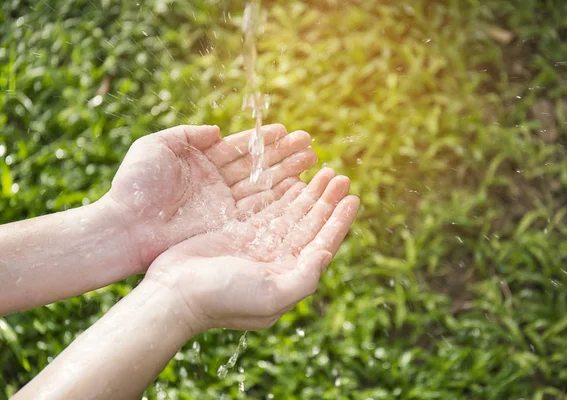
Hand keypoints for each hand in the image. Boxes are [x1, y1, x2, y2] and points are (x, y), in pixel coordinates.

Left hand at [103, 124, 315, 272]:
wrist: (125, 228)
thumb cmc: (135, 185)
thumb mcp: (156, 146)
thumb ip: (188, 135)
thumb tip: (218, 130)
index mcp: (201, 162)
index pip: (240, 148)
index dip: (264, 140)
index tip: (286, 130)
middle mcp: (217, 183)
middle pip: (257, 166)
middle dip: (284, 155)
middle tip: (310, 145)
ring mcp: (223, 205)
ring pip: (262, 185)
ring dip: (288, 173)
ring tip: (312, 161)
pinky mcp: (225, 225)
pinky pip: (257, 208)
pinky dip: (278, 198)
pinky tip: (298, 187)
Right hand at [145, 168, 359, 332]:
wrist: (174, 294)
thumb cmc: (222, 298)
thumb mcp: (272, 295)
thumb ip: (305, 277)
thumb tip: (326, 254)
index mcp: (288, 276)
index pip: (322, 243)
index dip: (339, 220)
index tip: (353, 197)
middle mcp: (276, 260)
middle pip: (309, 224)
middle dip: (326, 200)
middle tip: (340, 176)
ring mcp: (256, 246)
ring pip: (289, 214)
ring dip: (307, 194)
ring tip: (322, 172)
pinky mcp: (236, 234)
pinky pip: (265, 209)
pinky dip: (280, 194)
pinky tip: (292, 181)